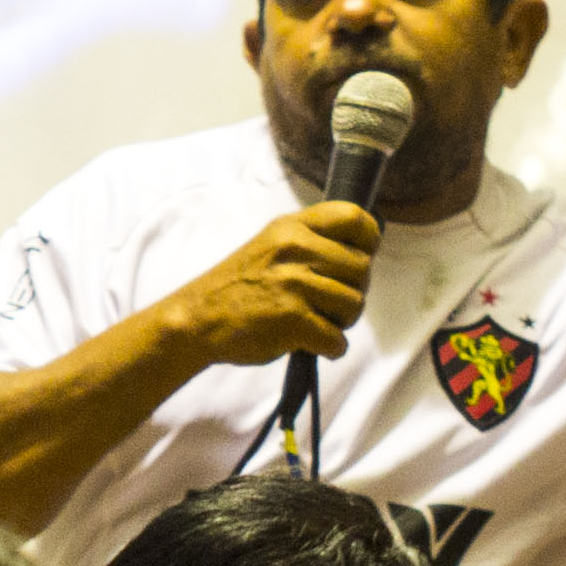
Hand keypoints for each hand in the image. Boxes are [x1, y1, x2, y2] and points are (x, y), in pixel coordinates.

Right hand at [160, 204, 383, 367]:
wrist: (197, 320)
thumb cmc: (238, 286)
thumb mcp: (270, 245)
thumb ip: (311, 241)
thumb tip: (364, 251)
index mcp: (291, 227)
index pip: (355, 217)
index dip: (368, 241)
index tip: (358, 257)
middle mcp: (294, 249)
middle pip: (362, 268)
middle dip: (353, 291)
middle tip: (327, 302)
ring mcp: (293, 284)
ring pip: (355, 304)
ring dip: (340, 322)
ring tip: (315, 321)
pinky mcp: (292, 320)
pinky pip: (337, 339)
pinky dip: (329, 348)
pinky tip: (309, 342)